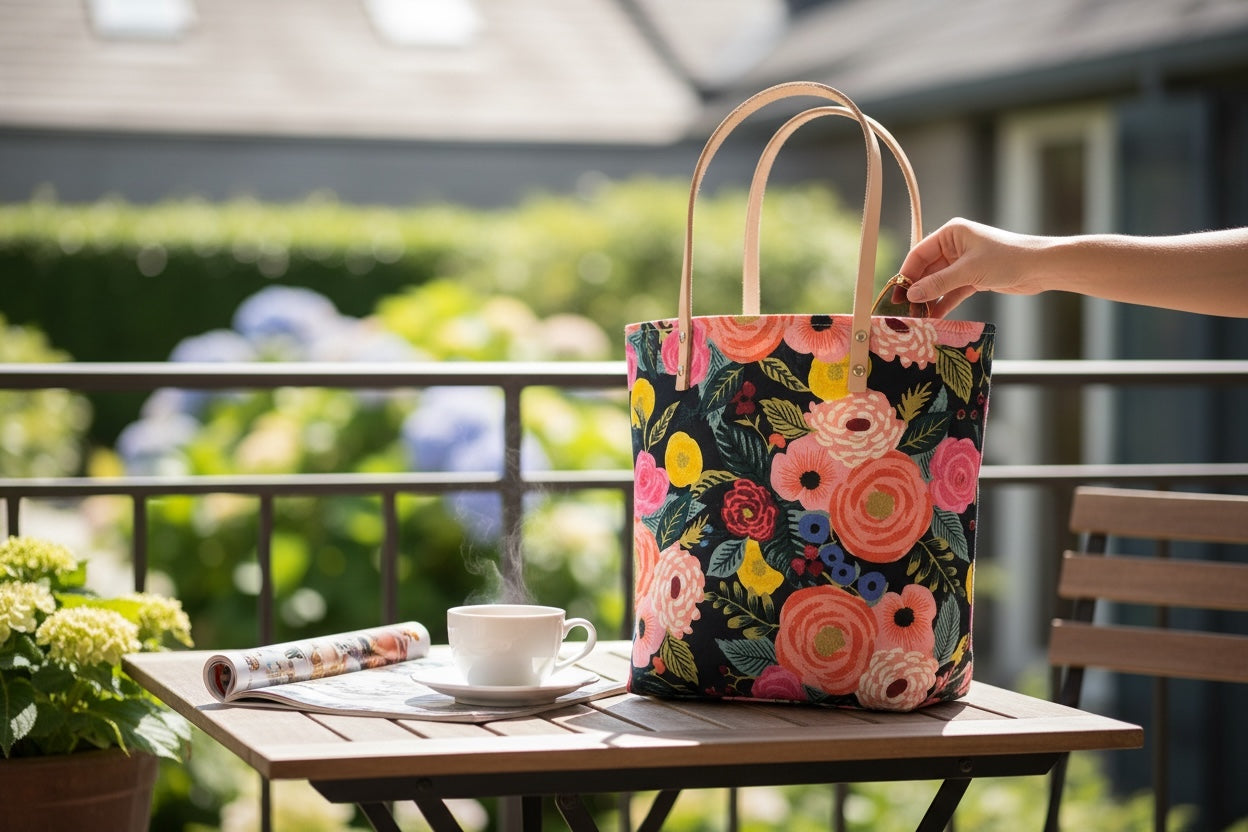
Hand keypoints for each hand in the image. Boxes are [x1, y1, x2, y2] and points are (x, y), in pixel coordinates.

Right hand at [898, 218, 1048, 317]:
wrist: (1040, 267)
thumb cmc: (1006, 259)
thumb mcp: (969, 271)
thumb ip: (939, 283)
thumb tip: (912, 295)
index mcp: (951, 234)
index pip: (919, 254)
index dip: (906, 274)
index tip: (896, 293)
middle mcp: (955, 246)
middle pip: (927, 270)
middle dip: (917, 290)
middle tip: (904, 310)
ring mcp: (963, 263)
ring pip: (938, 283)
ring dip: (929, 299)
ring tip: (918, 317)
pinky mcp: (973, 278)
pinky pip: (951, 291)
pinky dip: (943, 303)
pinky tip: (934, 317)